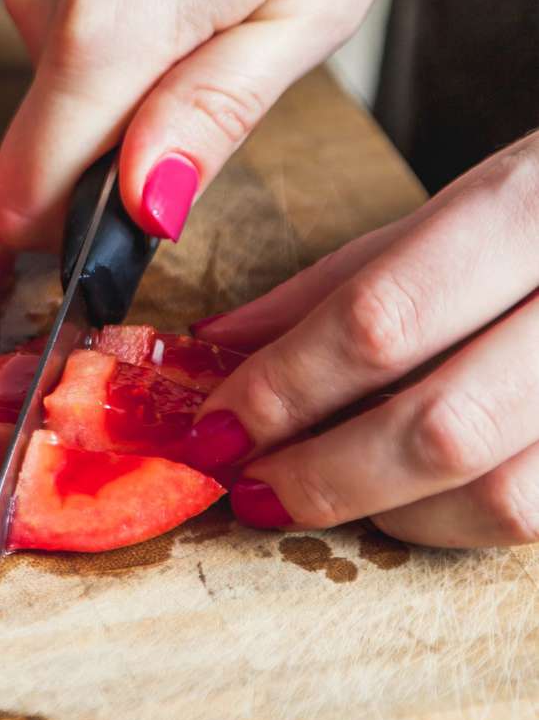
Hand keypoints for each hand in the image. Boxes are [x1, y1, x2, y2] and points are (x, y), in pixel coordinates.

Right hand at [0, 0, 433, 249]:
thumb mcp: (313, 0)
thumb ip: (212, 117)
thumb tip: (143, 211)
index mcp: (104, 28)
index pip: (28, 195)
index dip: (76, 235)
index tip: (133, 227)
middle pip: (52, 137)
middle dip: (129, 137)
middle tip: (225, 60)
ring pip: (61, 74)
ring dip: (131, 66)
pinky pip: (62, 14)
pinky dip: (119, 13)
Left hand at [188, 132, 538, 547]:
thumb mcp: (474, 197)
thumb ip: (344, 275)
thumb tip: (218, 346)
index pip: (382, 318)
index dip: (281, 388)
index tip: (212, 429)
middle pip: (442, 425)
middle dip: (322, 473)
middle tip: (249, 489)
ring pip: (507, 497)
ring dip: (390, 514)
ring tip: (318, 496)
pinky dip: (462, 522)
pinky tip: (409, 502)